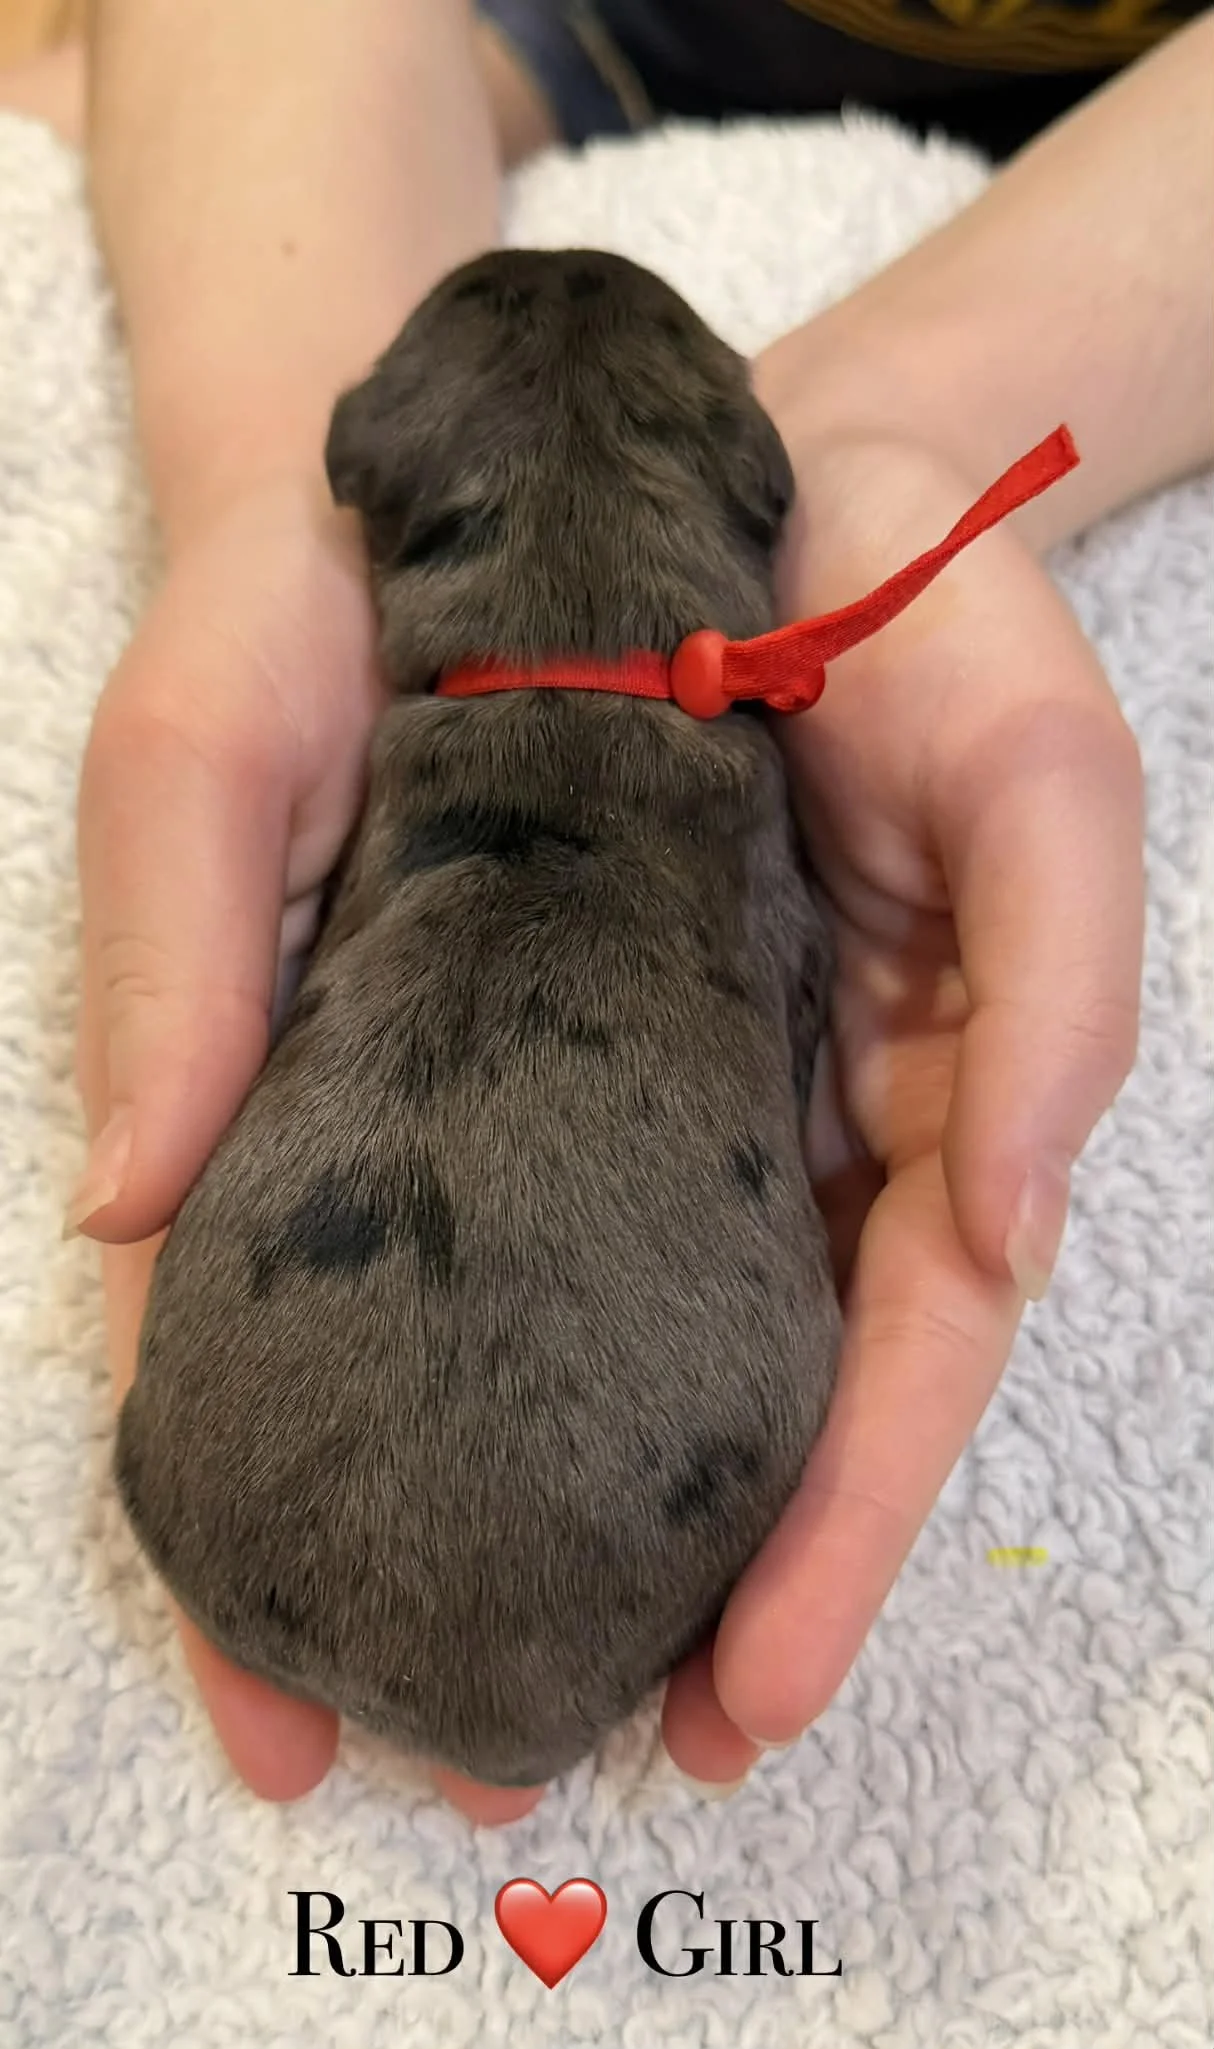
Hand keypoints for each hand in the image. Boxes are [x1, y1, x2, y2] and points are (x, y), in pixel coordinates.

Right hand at [73, 475, 546, 1825]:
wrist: (456, 494)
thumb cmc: (284, 627)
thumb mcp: (202, 761)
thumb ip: (173, 967)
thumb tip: (120, 1209)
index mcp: (271, 1091)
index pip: (215, 1348)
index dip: (224, 1536)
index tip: (267, 1714)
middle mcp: (397, 1119)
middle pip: (391, 1387)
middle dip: (421, 1583)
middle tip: (465, 1765)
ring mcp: (524, 1090)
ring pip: (535, 1343)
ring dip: (574, 1518)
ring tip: (631, 1687)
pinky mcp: (648, 1035)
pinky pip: (656, 1227)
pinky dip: (673, 1357)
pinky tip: (707, 1486)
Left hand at [660, 421, 1144, 1783]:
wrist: (786, 495)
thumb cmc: (944, 630)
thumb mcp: (1052, 787)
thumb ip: (1063, 1008)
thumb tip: (1012, 1232)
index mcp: (954, 1091)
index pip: (916, 1348)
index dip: (853, 1519)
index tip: (766, 1677)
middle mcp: (836, 1119)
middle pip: (801, 1384)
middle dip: (752, 1568)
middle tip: (653, 1738)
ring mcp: (720, 1084)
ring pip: (690, 1327)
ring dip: (642, 1497)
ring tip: (549, 1658)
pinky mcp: (606, 1029)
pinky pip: (583, 1207)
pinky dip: (550, 1334)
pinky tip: (486, 1436)